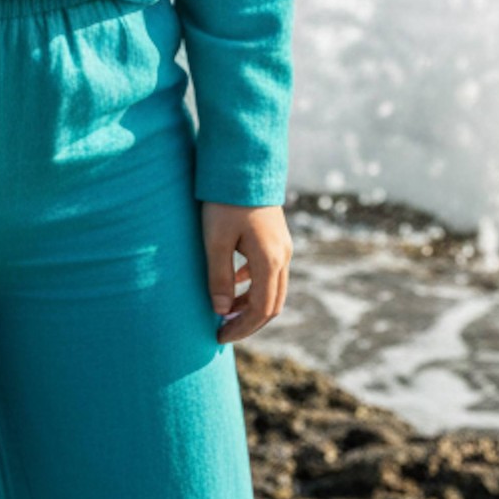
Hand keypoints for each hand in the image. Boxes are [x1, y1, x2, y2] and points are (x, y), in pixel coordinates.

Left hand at [202, 202, 290, 341]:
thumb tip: (221, 312)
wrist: (243, 162)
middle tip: (223, 332)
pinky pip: (270, 272)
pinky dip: (254, 285)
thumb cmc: (225, 201)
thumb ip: (219, 278)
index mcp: (269, 261)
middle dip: (248, 322)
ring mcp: (282, 246)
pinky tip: (235, 282)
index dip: (241, 328)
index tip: (218, 336)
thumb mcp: (215, 240)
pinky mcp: (277, 236)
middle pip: (272, 304)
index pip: (261, 310)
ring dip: (251, 305)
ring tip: (226, 312)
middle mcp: (282, 256)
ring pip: (273, 288)